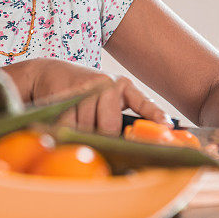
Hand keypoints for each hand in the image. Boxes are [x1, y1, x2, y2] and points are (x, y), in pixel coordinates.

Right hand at [28, 58, 170, 135]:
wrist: (51, 72)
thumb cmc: (85, 92)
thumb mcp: (107, 98)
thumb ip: (120, 117)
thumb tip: (128, 144)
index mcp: (123, 86)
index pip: (143, 102)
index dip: (155, 114)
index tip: (167, 125)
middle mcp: (107, 84)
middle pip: (109, 126)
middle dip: (101, 136)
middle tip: (94, 129)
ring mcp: (87, 88)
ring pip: (87, 128)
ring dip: (80, 132)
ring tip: (78, 119)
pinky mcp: (67, 94)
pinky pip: (69, 125)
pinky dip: (66, 128)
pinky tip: (66, 117)